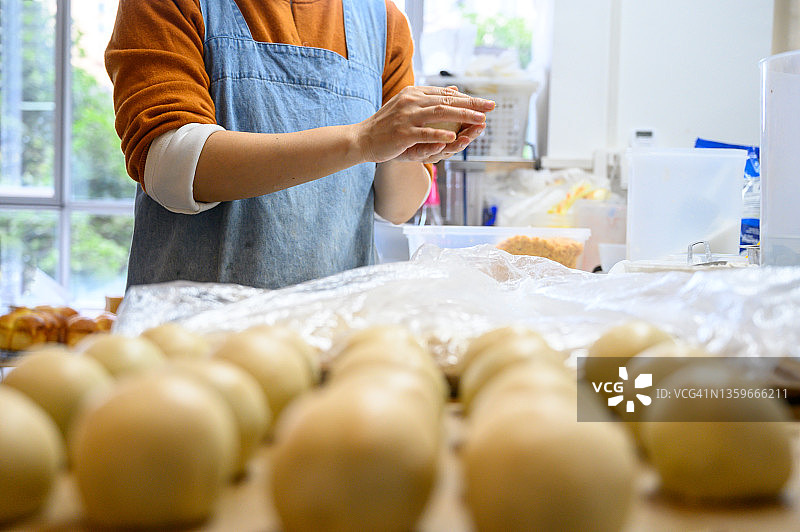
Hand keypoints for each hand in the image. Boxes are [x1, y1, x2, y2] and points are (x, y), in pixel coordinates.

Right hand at [355, 85, 494, 162]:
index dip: (467, 98)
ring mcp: (406, 117)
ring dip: (463, 116)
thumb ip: (430, 98)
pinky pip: (425, 133)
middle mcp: (411, 101)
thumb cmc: (387, 126)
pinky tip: (454, 136)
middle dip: (471, 104)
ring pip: (440, 114)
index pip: (445, 94)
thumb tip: (454, 89)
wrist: (362, 138)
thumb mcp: (407, 107)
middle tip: (491, 106)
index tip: (485, 102)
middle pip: (447, 101)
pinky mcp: (402, 133)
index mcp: (414, 93)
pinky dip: (440, 134)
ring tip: (480, 120)